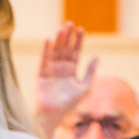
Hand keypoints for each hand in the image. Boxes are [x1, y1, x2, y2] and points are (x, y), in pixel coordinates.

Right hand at [35, 22, 97, 138]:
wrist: (54, 115)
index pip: (76, 51)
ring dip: (58, 40)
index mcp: (71, 70)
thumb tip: (97, 56)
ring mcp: (51, 69)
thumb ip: (90, 72)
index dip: (78, 41)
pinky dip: (46, 49)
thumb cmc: (69, 104)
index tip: (81, 29)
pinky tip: (49, 39)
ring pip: (55, 50)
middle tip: (70, 23)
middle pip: (65, 48)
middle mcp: (61, 67)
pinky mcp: (41, 72)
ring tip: (62, 28)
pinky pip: (44, 58)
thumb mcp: (85, 88)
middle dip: (68, 36)